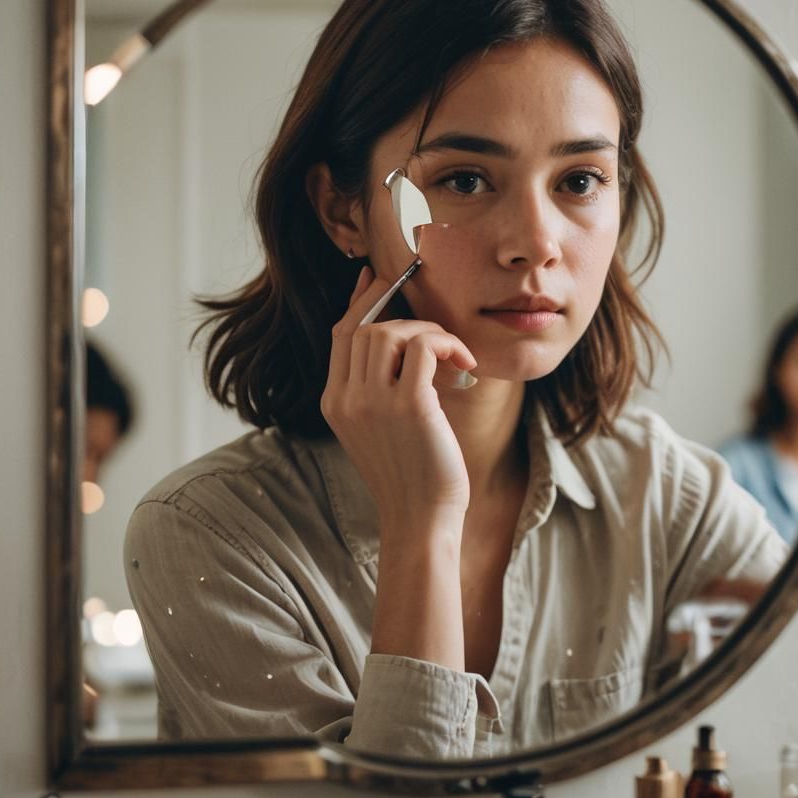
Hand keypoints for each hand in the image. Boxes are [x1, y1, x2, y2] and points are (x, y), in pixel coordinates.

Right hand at [321, 265, 477, 544]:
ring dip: (428, 332)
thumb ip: (378, 387)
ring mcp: (372, 401)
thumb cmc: (411, 475)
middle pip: (365, 327)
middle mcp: (346, 399)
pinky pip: (423, 347)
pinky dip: (446, 344)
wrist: (421, 520)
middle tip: (437, 330)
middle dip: (403, 315)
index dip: (360, 301)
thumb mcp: (380, 429)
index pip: (340, 334)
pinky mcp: (407, 405)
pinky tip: (463, 365)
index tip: (378, 277)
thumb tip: (398, 339)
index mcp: (334, 402)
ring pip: (391, 331)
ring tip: (452, 356)